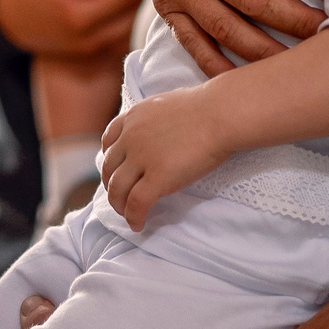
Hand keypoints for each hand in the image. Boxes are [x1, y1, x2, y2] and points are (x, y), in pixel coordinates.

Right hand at [0, 0, 145, 59]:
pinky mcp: (92, 53)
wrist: (11, 18)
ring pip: (131, 31)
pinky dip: (130, 22)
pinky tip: (133, 4)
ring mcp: (91, 50)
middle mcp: (88, 39)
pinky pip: (122, 39)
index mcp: (78, 17)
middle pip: (132, 17)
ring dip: (139, 12)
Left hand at [99, 88, 229, 228]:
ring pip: (117, 188)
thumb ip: (155, 118)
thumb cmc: (206, 106)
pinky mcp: (157, 177)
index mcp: (134, 117)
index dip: (110, 161)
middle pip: (109, 168)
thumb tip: (160, 127)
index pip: (109, 142)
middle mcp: (131, 137)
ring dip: (119, 205)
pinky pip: (137, 203)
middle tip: (120, 198)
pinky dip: (133, 217)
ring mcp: (142, 157)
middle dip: (111, 186)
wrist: (220, 114)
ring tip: (126, 215)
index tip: (116, 172)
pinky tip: (138, 225)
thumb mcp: (167, 104)